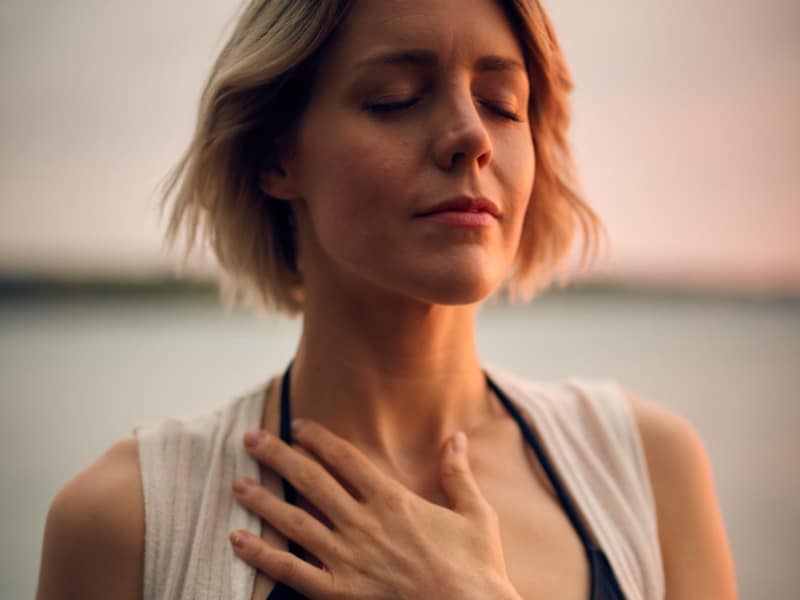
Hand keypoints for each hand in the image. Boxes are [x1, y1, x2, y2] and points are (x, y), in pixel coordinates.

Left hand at [229, 419, 521, 599]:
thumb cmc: (477, 568)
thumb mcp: (476, 514)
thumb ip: (458, 474)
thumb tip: (456, 436)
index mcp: (393, 501)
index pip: (345, 459)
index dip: (318, 439)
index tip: (297, 425)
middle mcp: (364, 524)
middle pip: (311, 481)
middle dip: (279, 457)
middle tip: (251, 440)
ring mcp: (348, 559)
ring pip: (294, 522)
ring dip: (263, 500)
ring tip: (237, 484)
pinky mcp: (340, 593)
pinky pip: (292, 572)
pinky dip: (262, 556)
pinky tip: (237, 540)